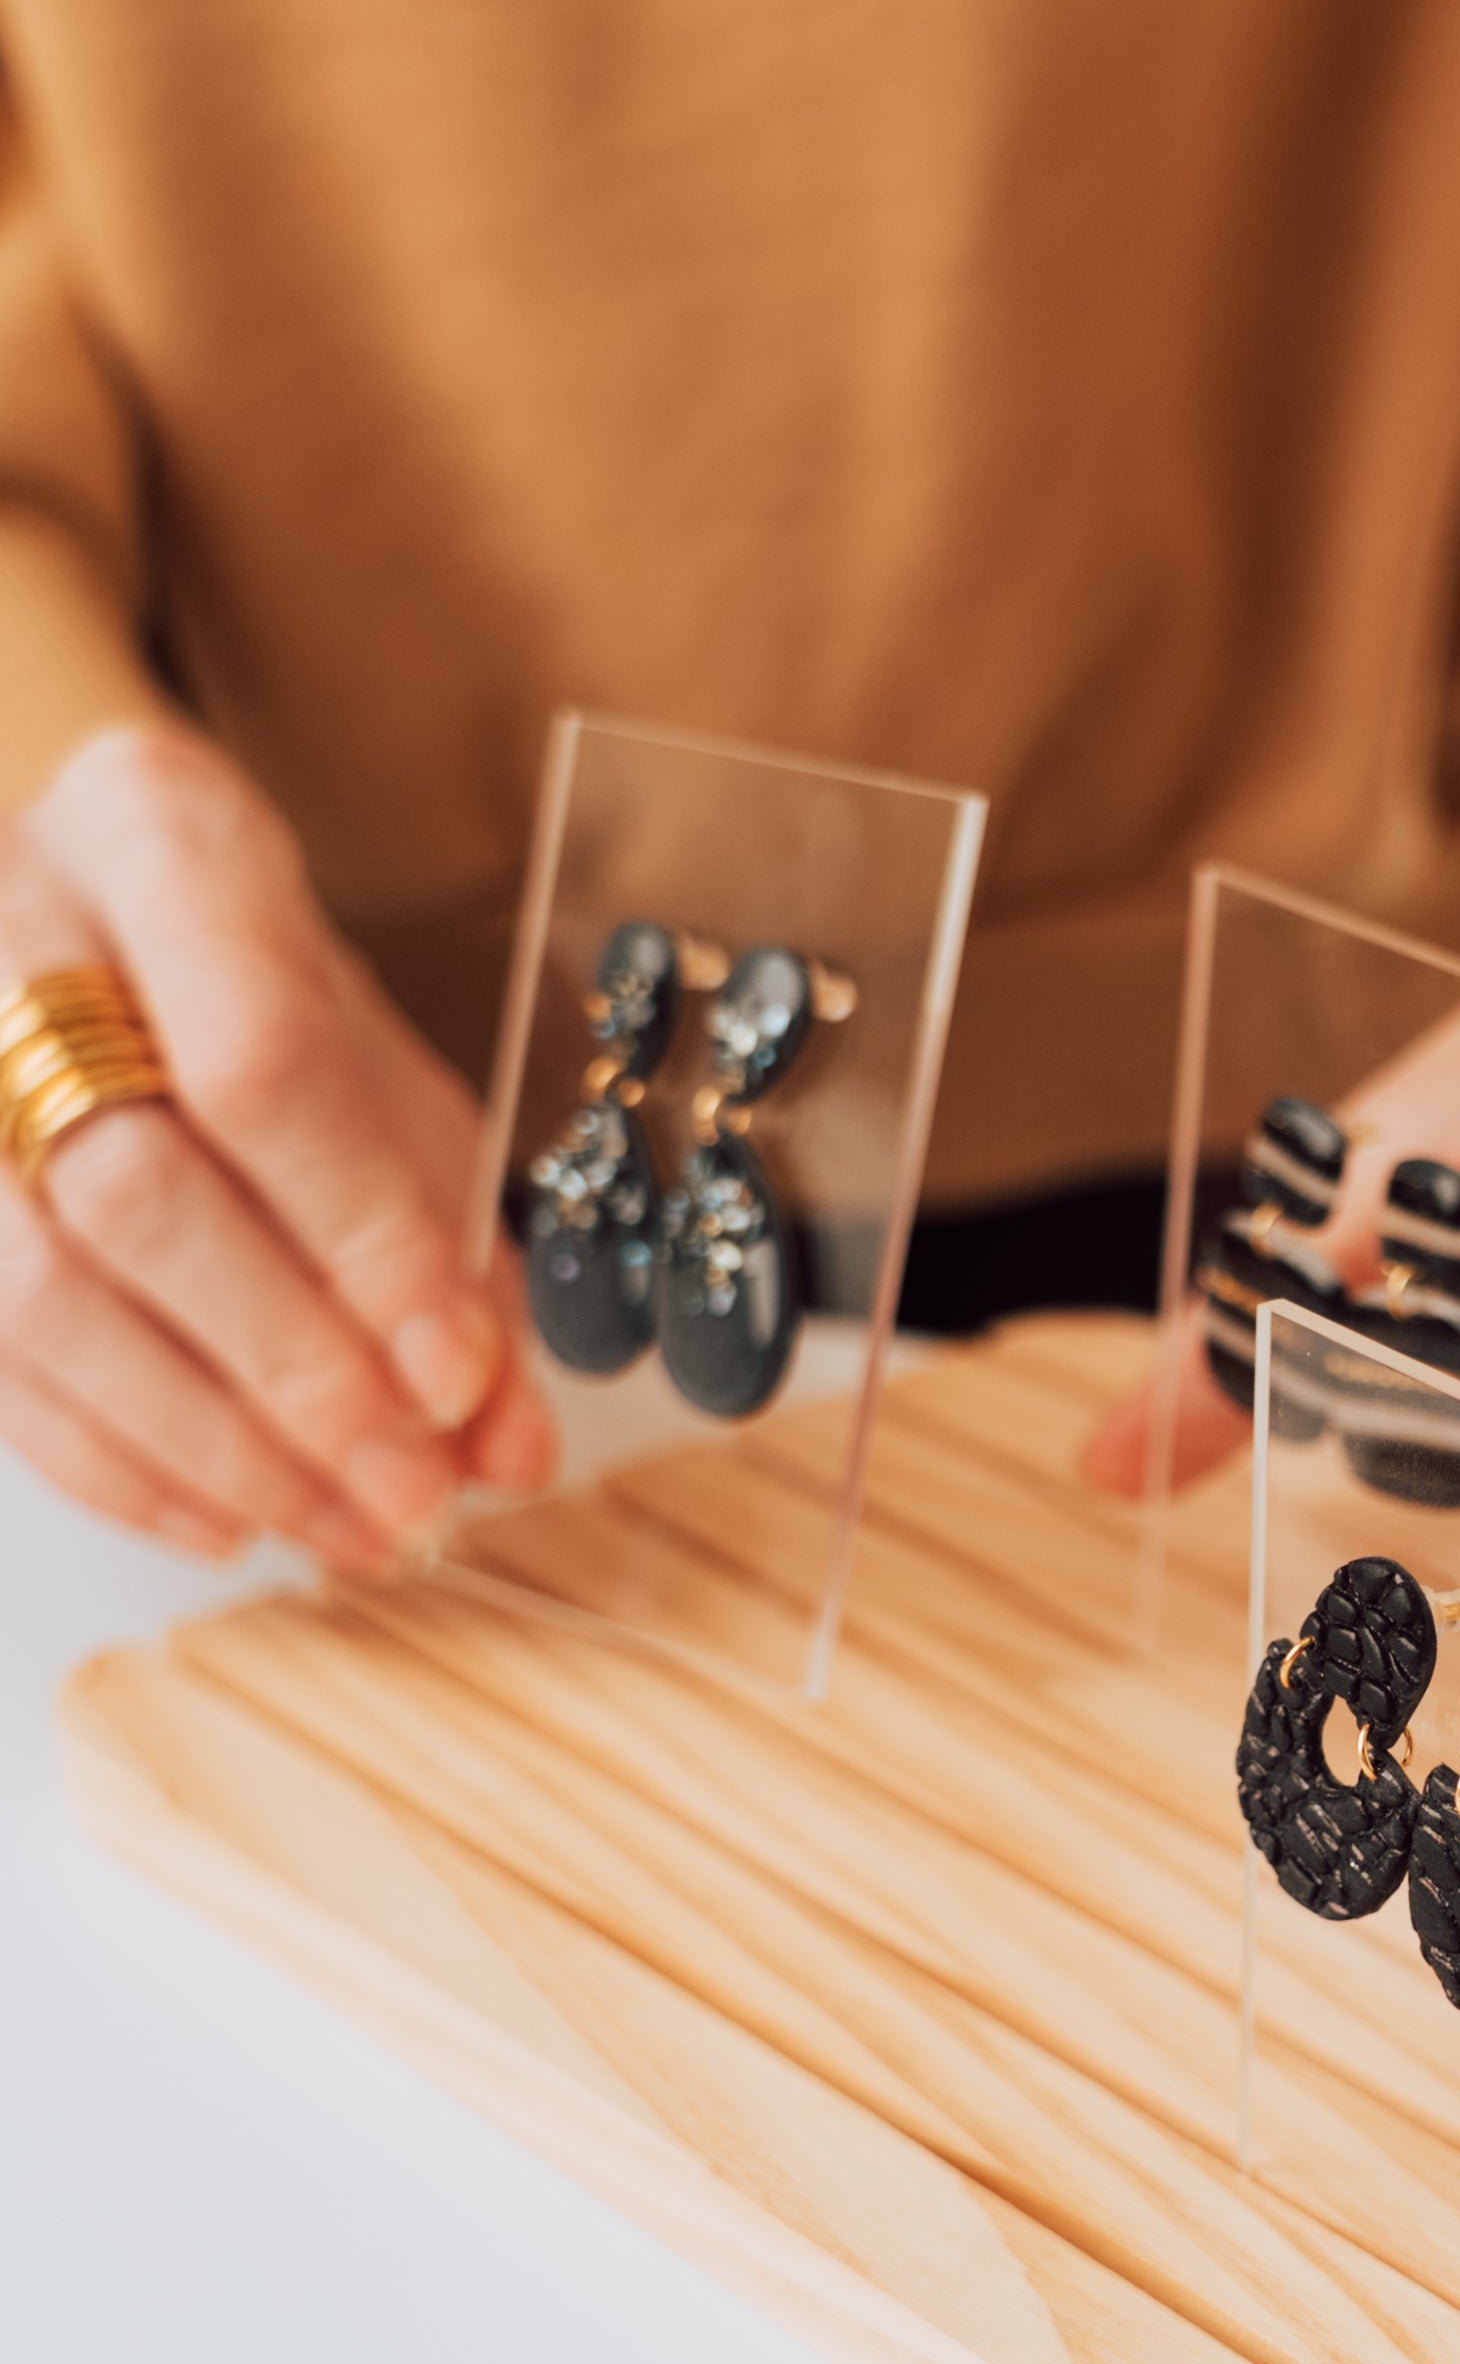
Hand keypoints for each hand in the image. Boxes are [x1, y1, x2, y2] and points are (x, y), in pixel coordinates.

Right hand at [0, 721, 555, 1562]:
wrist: (84, 924)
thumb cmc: (245, 993)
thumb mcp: (378, 1069)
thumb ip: (452, 1241)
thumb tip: (505, 1442)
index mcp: (154, 839)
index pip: (262, 1061)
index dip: (363, 1240)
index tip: (454, 1373)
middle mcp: (11, 930)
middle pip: (140, 1194)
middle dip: (294, 1372)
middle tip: (409, 1490)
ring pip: (41, 1295)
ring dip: (211, 1445)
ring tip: (344, 1524)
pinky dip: (118, 1464)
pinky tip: (228, 1514)